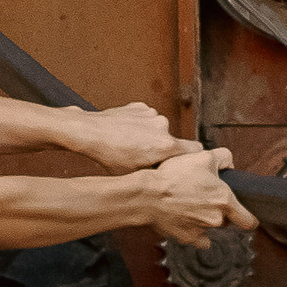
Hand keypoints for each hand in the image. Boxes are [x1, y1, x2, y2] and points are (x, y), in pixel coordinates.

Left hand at [72, 102, 189, 174]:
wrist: (90, 132)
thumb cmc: (110, 156)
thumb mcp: (136, 175)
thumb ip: (158, 174)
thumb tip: (168, 180)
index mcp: (165, 145)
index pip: (195, 149)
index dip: (190, 158)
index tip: (185, 163)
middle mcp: (163, 126)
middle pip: (172, 141)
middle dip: (162, 149)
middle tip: (144, 157)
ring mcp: (152, 114)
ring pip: (158, 129)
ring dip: (150, 136)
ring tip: (131, 144)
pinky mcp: (141, 106)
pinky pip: (147, 119)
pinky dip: (140, 125)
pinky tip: (126, 133)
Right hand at [142, 147, 257, 244]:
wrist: (148, 195)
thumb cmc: (174, 176)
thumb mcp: (203, 156)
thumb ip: (224, 158)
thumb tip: (230, 164)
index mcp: (224, 201)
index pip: (248, 220)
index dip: (248, 219)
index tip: (246, 219)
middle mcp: (216, 219)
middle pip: (225, 220)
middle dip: (217, 211)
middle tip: (202, 197)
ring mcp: (201, 231)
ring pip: (209, 227)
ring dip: (203, 219)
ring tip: (188, 204)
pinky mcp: (186, 238)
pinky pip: (196, 238)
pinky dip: (193, 230)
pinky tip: (185, 218)